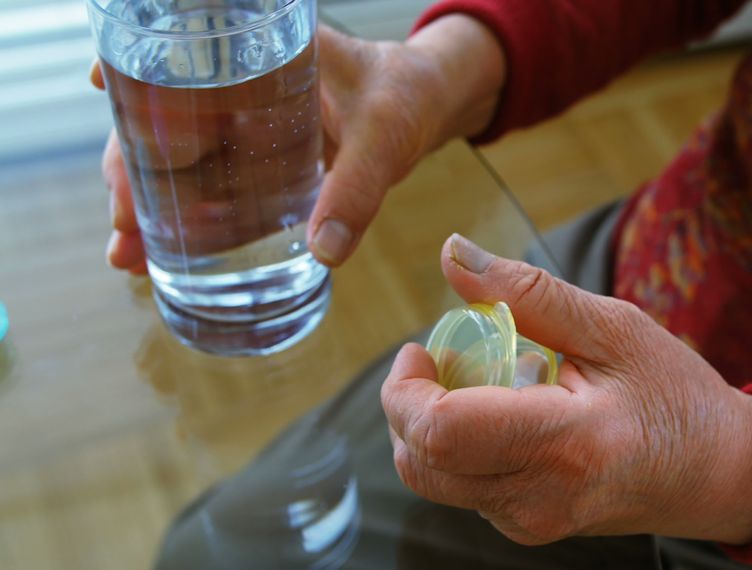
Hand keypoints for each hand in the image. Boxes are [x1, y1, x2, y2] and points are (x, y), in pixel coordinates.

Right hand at [92, 16, 505, 272]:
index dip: (131, 85)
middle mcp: (238, 87)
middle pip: (162, 122)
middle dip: (129, 172)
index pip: (178, 62)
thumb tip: (325, 253)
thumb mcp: (386, 135)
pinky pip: (213, 186)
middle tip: (121, 226)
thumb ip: (358, 188)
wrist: (426, 105)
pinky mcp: (259, 161)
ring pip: (178, 160)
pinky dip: (189, 219)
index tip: (103, 106)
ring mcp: (244, 126)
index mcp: (259, 55)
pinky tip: (165, 256)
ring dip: (149, 205)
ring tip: (129, 257)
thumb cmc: (404, 98)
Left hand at [381, 234, 751, 545]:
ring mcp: (531, 524)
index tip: (421, 347)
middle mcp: (539, 499)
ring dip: (432, 423)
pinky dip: (459, 445)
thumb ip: (527, 293)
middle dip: (409, 403)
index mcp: (565, 444)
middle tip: (447, 357)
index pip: (441, 432)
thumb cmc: (675, 395)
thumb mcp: (613, 328)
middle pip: (421, 461)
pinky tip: (504, 414)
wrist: (719, 474)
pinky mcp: (527, 530)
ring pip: (432, 477)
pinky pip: (461, 487)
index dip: (407, 388)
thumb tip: (451, 252)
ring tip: (485, 384)